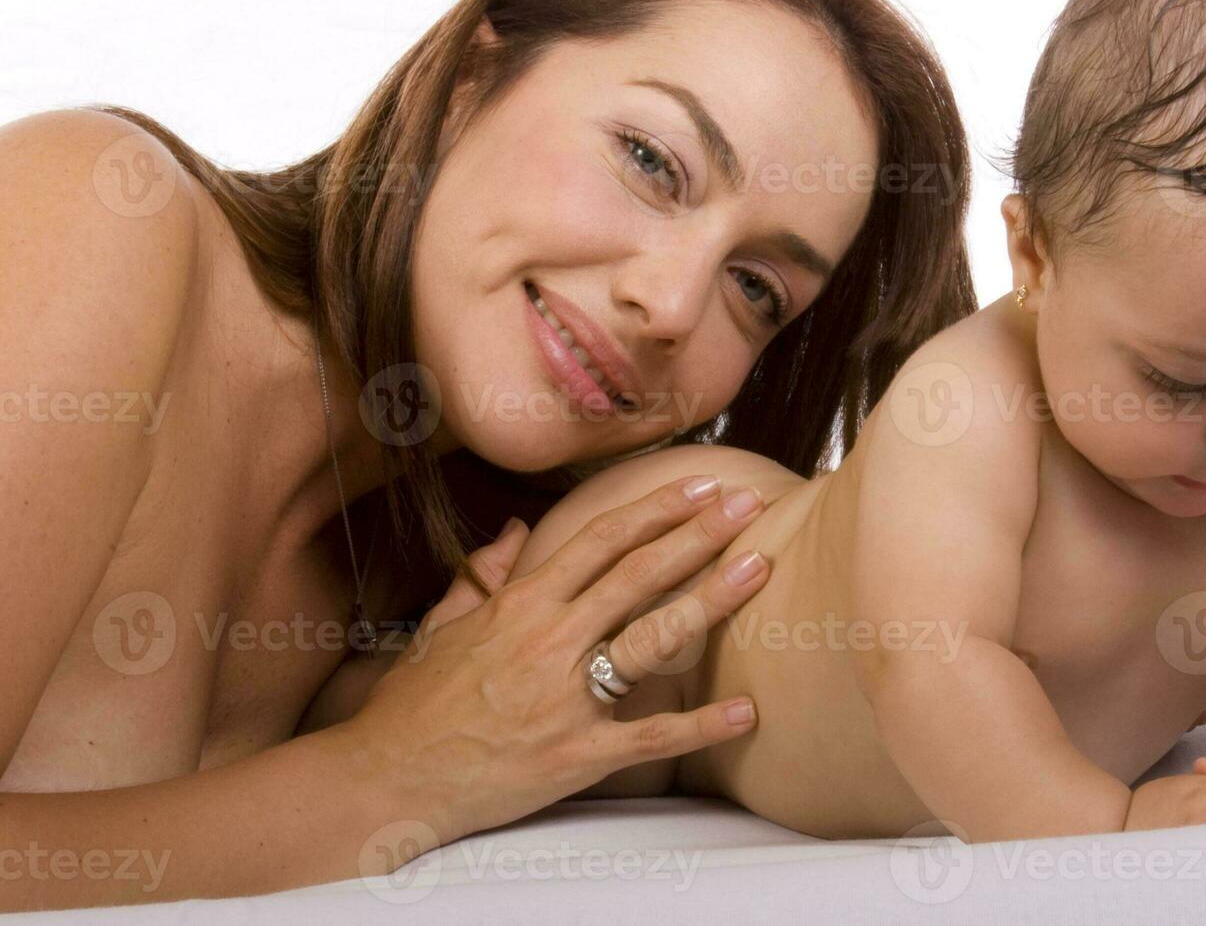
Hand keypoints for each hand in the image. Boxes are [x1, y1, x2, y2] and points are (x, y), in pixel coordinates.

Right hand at [338, 475, 770, 844]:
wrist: (387, 777)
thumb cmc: (413, 703)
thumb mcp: (441, 625)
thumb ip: (485, 575)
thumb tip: (517, 530)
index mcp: (521, 605)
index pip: (601, 541)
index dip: (655, 510)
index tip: (698, 487)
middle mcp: (549, 641)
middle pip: (637, 574)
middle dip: (698, 534)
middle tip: (745, 505)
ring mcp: (566, 697)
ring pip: (652, 636)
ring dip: (710, 599)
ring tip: (758, 568)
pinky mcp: (576, 754)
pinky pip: (649, 736)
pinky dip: (699, 725)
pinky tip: (744, 711)